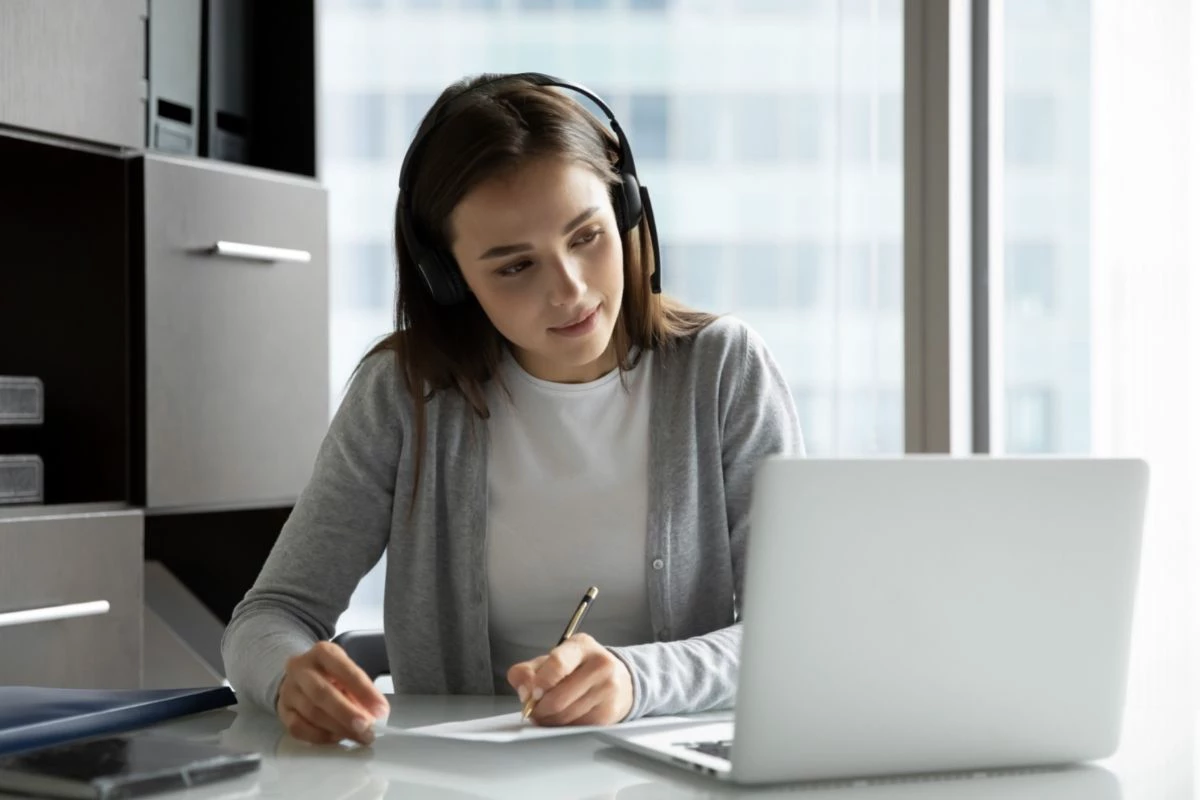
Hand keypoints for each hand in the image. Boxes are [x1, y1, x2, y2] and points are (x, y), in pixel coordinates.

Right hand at [276, 641, 389, 744]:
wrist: (298, 676)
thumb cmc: (330, 674)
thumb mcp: (346, 672)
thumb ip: (358, 691)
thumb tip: (373, 715)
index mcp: (322, 652)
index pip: (344, 670)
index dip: (364, 691)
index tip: (381, 710)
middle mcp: (300, 668)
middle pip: (322, 693)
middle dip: (347, 713)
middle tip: (366, 728)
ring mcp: (288, 690)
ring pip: (311, 713)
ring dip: (338, 729)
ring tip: (359, 736)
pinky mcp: (282, 711)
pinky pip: (299, 728)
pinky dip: (321, 736)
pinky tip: (337, 738)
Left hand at [506, 633, 633, 725]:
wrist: (618, 680)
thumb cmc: (578, 669)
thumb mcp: (551, 659)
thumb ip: (528, 671)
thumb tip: (523, 691)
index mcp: (582, 646)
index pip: (558, 664)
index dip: (539, 683)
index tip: (530, 693)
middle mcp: (600, 665)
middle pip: (558, 698)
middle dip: (538, 708)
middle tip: (532, 709)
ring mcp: (607, 690)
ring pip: (565, 716)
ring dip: (548, 720)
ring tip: (546, 713)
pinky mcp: (609, 713)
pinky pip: (575, 727)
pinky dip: (562, 726)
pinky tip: (563, 717)